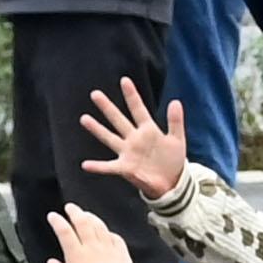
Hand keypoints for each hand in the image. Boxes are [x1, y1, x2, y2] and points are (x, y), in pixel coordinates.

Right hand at [42, 206, 135, 262]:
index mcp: (76, 254)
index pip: (64, 231)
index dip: (57, 221)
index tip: (53, 216)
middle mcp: (92, 248)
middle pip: (83, 222)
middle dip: (75, 212)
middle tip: (70, 208)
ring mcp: (109, 249)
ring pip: (100, 226)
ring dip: (92, 218)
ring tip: (87, 215)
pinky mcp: (122, 255)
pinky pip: (116, 238)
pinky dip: (109, 233)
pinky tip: (107, 232)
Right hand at [79, 84, 191, 204]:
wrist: (172, 182)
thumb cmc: (173, 160)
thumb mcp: (177, 139)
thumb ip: (175, 121)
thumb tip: (175, 101)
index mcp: (148, 130)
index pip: (138, 109)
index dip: (132, 95)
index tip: (124, 80)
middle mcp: (134, 139)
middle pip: (118, 120)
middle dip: (108, 107)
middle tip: (95, 94)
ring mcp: (128, 153)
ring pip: (110, 138)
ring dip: (97, 129)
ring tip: (84, 118)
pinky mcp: (125, 168)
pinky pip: (109, 167)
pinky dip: (98, 167)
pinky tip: (85, 165)